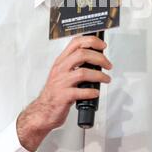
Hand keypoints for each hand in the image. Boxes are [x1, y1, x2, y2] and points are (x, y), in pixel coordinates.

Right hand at [16, 35, 111, 151]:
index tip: (102, 46)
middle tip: (108, 65)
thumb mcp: (62, 72)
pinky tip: (95, 92)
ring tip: (106, 79)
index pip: (76, 42)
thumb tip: (96, 59)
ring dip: (99, 75)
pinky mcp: (63, 96)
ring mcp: (61, 82)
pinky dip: (91, 92)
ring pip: (83, 72)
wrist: (43, 111)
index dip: (91, 41)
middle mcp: (61, 69)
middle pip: (82, 54)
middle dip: (99, 58)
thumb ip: (75, 64)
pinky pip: (80, 92)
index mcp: (61, 61)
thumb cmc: (55, 92)